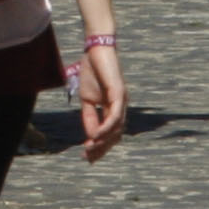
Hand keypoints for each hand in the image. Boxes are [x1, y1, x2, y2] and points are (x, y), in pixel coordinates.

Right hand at [73, 40, 128, 159]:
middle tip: (88, 158)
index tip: (87, 156)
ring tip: (90, 148)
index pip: (110, 134)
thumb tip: (90, 136)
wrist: (95, 50)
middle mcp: (121, 108)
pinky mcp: (119, 94)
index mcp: (113, 109)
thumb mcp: (86, 99)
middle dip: (102, 148)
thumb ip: (89, 117)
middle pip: (115, 135)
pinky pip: (115, 116)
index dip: (99, 146)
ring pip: (117, 129)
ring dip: (103, 141)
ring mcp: (122, 102)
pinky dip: (106, 128)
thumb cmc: (92, 72)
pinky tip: (96, 136)